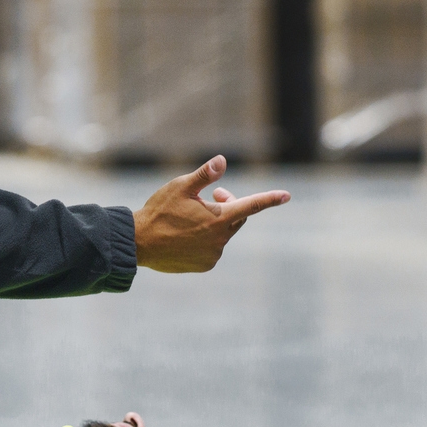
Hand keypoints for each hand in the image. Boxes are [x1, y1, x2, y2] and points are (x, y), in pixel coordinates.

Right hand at [133, 156, 289, 272]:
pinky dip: (206, 239)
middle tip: (213, 195)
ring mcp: (213, 254)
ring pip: (223, 233)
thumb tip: (223, 160)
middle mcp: (220, 239)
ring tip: (190, 216)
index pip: (251, 206)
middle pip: (237, 218)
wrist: (139, 243)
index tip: (287, 195)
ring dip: (215, 222)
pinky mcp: (205, 265)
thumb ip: (205, 175)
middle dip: (229, 204)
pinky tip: (186, 234)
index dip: (270, 199)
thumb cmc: (159, 211)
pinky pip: (213, 248)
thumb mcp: (181, 187)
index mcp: (219, 218)